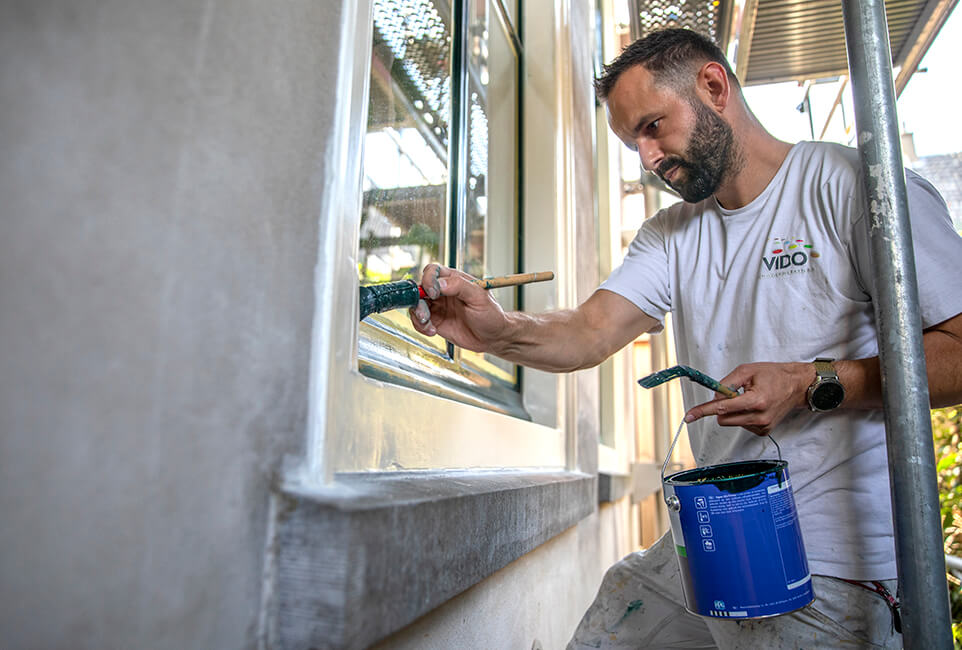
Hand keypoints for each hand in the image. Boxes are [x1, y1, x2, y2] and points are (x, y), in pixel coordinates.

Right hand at [408, 264, 508, 352]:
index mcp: (454, 280)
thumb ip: (459, 286)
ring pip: (416, 305)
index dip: (428, 280)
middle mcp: (443, 291)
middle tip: (425, 314)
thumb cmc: (491, 315)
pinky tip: (433, 331)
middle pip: (419, 288)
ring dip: (418, 315)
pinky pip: (419, 321)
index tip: (433, 293)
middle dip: (417, 300)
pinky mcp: (435, 321)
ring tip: (429, 325)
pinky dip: (421, 326)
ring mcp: (438, 306)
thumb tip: (439, 283)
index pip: (432, 271)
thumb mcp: (479, 298)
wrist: (493, 337)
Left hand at [684, 362, 814, 435]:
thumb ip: (727, 383)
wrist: (796, 386)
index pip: (722, 408)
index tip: (689, 416)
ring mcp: (762, 426)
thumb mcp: (747, 370)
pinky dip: (742, 416)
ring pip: (731, 422)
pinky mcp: (764, 431)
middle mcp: (759, 417)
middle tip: (734, 394)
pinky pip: (741, 425)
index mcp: (755, 401)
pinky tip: (755, 407)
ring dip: (733, 411)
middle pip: (723, 418)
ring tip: (750, 398)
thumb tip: (714, 397)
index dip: (703, 411)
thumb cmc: (773, 375)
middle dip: (721, 407)